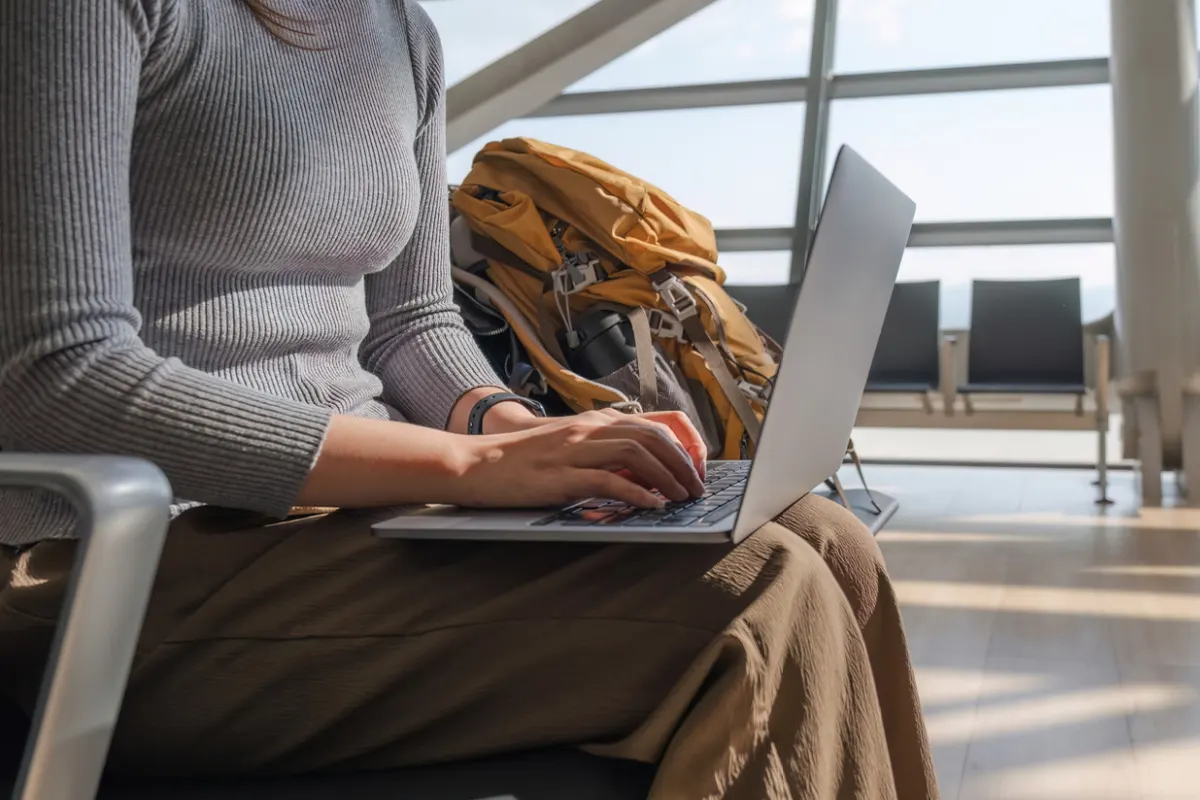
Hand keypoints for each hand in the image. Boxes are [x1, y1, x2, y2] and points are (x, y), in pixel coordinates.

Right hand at [496, 409, 707, 480]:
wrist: (475, 462)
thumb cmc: (521, 460)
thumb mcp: (569, 446)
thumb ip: (603, 451)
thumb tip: (643, 471)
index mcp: (594, 422)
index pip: (656, 424)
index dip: (684, 446)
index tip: (697, 469)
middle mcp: (588, 430)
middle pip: (653, 438)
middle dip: (683, 464)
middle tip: (697, 489)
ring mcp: (574, 451)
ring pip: (636, 455)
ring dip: (667, 477)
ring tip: (683, 498)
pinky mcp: (560, 477)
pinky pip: (607, 481)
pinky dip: (636, 494)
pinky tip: (652, 506)